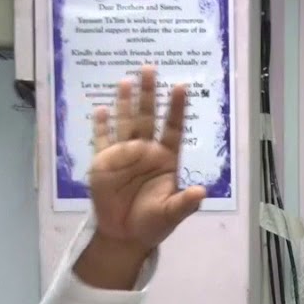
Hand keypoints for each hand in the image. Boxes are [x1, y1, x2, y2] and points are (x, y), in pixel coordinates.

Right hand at [88, 65, 205, 253]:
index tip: (181, 86)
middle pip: (148, 117)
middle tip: (150, 68)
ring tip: (127, 80)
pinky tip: (101, 108)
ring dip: (125, 102)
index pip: (173, 128)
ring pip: (125, 122)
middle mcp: (145, 151)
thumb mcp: (171, 215)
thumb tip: (202, 191)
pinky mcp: (103, 162)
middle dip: (149, 94)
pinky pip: (102, 139)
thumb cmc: (152, 224)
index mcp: (166, 160)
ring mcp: (124, 154)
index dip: (176, 109)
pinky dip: (101, 125)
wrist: (125, 235)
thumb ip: (185, 203)